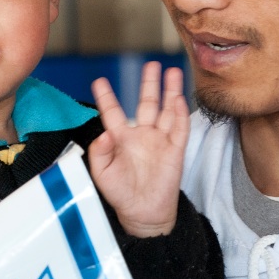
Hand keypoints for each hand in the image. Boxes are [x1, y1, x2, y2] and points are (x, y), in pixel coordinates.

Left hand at [88, 61, 189, 237]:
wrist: (143, 214)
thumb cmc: (121, 194)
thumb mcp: (102, 174)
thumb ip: (99, 153)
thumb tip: (104, 135)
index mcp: (121, 138)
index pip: (113, 112)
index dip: (107, 97)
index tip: (99, 81)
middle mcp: (142, 135)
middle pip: (147, 103)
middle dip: (149, 83)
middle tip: (151, 64)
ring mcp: (160, 141)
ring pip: (166, 110)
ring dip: (169, 91)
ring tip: (172, 71)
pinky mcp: (175, 151)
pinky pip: (179, 128)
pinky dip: (179, 113)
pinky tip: (179, 98)